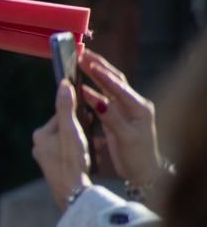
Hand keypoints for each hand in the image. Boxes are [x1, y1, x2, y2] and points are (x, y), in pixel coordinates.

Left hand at [32, 80, 91, 209]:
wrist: (75, 193)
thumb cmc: (72, 160)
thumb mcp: (71, 130)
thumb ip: (66, 107)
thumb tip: (63, 84)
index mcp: (40, 135)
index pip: (60, 116)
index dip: (77, 114)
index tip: (91, 115)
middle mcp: (39, 146)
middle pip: (65, 129)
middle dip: (82, 129)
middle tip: (95, 132)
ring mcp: (46, 159)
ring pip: (69, 142)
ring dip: (84, 141)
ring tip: (97, 145)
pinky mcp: (55, 170)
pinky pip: (70, 154)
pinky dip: (82, 152)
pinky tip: (93, 156)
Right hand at [79, 49, 163, 186]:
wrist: (144, 172)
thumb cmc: (138, 157)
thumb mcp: (125, 137)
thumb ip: (111, 117)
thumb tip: (96, 99)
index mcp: (139, 108)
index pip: (118, 86)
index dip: (102, 74)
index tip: (87, 63)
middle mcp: (134, 105)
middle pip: (115, 80)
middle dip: (98, 66)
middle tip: (82, 54)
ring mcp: (126, 110)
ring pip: (109, 87)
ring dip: (95, 75)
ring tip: (80, 63)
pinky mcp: (118, 117)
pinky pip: (104, 99)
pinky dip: (93, 91)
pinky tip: (82, 88)